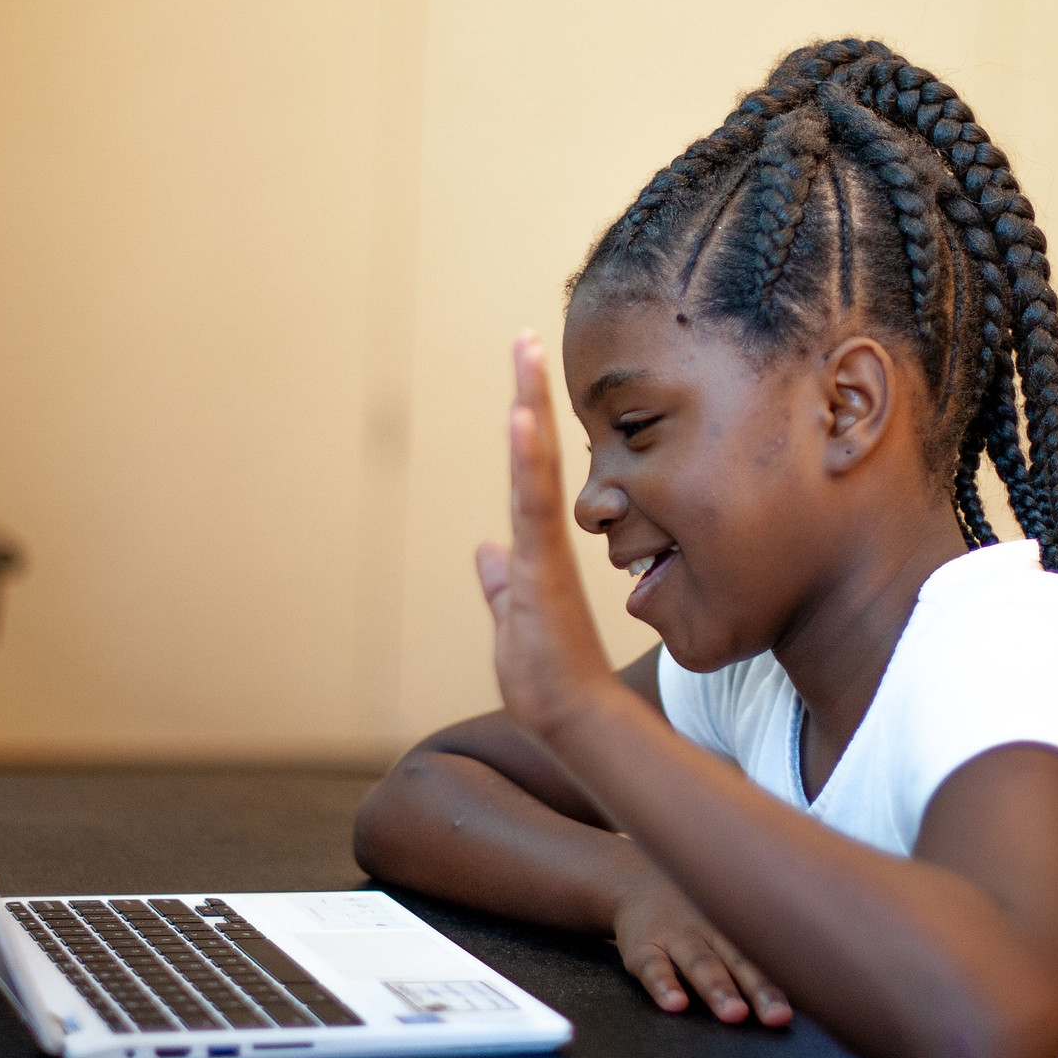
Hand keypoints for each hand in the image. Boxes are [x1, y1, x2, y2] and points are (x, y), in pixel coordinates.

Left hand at [476, 331, 616, 740]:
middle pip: (536, 456)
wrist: (572, 718)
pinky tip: (524, 418)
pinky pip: (536, 505)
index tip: (523, 376)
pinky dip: (529, 461)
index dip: (525, 425)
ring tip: (526, 355)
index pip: (528, 475)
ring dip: (530, 409)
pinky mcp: (546, 569)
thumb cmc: (547, 678)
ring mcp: (546, 552)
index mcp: (535, 549)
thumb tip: (485, 554)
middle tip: (526, 339)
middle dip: (529, 396)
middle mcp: (543, 542)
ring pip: (537, 468)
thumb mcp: (512, 621)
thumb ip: (498, 585)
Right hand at [613, 866, 792, 1026]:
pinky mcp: (641, 947)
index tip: (797, 1009)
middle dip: (759, 990)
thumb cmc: (693, 915)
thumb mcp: (723, 920)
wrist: (635, 880)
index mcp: (734, 929)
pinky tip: (675, 1005)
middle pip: (738, 962)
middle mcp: (709, 932)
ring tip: (734, 1014)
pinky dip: (664, 985)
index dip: (782, 983)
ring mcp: (675, 938)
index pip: (764, 957)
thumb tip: (800, 990)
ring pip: (700, 963)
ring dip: (718, 988)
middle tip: (776, 1017)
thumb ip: (752, 952)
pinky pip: (652, 966)